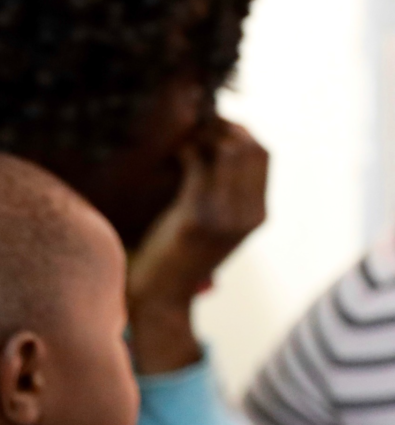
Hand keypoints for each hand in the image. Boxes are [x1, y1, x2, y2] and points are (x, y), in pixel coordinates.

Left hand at [128, 121, 268, 373]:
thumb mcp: (212, 226)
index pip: (263, 153)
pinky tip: (171, 153)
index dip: (239, 130)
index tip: (210, 124)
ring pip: (231, 150)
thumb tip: (214, 150)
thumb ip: (223, 196)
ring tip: (181, 137)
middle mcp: (249, 214)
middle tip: (193, 125)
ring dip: (205, 134)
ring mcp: (226, 217)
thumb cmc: (176, 258)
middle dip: (224, 126)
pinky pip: (199, 166)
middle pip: (252, 146)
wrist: (160, 300)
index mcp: (257, 214)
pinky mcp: (196, 219)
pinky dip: (186, 149)